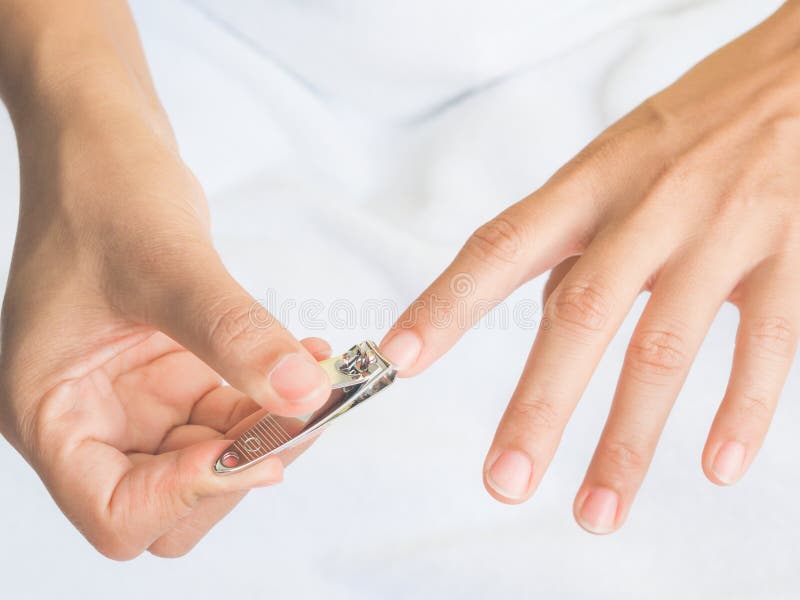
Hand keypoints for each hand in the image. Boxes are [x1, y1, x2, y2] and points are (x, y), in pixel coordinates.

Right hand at [0, 82, 330, 557]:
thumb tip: (303, 396)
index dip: (185, 493)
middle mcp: (90, 419)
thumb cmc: (102, 191)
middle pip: (168, 505)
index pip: (113, 511)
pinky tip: (305, 360)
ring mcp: (134, 402)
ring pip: (211, 463)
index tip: (251, 445)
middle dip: (238, 469)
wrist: (105, 149)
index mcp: (51, 409)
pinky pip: (231, 417)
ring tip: (315, 380)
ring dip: (268, 433)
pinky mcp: (173, 379)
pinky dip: (271, 401)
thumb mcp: (167, 263)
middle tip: (299, 416)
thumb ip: (234, 333)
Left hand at [381, 2, 799, 532]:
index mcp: (590, 183)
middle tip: (503, 481)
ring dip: (629, 440)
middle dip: (538, 406)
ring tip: (597, 512)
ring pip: (666, 347)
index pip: (500, 246)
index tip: (398, 360)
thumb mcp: (614, 165)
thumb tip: (551, 324)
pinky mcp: (792, 254)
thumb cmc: (693, 126)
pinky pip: (770, 342)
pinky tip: (717, 466)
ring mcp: (722, 230)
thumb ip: (577, 244)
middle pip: (580, 313)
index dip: (446, 304)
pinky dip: (744, 410)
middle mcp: (648, 207)